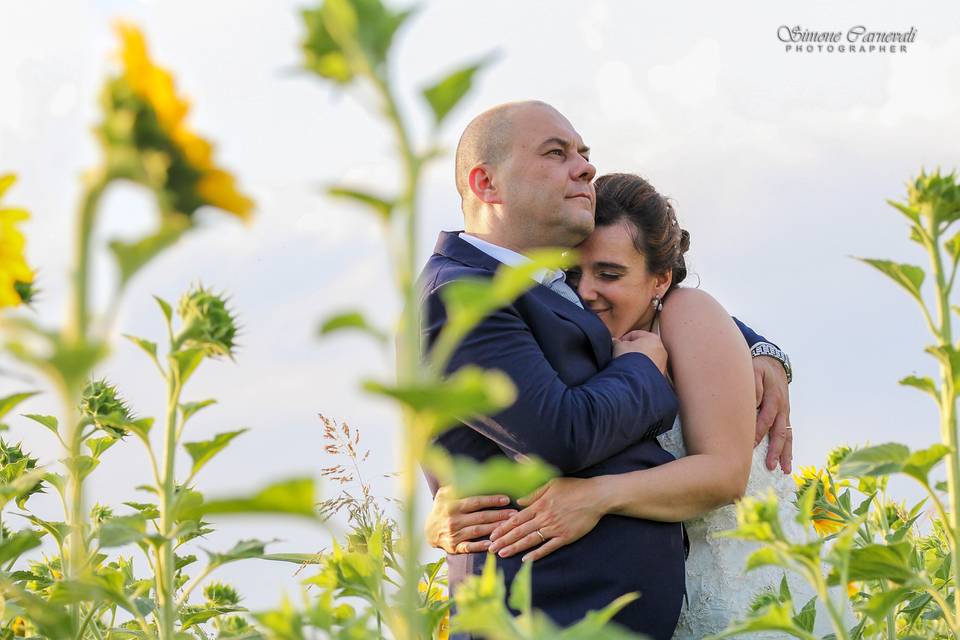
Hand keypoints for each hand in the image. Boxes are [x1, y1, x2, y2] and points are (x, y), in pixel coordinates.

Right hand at [424, 486, 515, 553]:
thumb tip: (470, 473)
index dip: (491, 500)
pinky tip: (492, 544)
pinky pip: (469, 547)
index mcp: (451, 504)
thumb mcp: (444, 493)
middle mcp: (453, 519)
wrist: (428, 530)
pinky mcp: (454, 547)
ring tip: (509, 526)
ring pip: (478, 531)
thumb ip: (457, 484)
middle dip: (499, 515)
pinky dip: (480, 546)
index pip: (475, 501)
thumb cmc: (442, 508)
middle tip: (514, 514)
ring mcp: (453, 534)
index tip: (506, 499)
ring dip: (495, 528)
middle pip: (480, 517)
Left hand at [487, 477, 604, 562]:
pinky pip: (548, 547)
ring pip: (531, 540)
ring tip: (502, 554)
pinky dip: (537, 554)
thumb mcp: (552, 483)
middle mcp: (544, 517)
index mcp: (540, 504)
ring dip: (515, 548)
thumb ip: (534, 493)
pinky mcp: (566, 537)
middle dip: (503, 540)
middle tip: (490, 548)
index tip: (492, 534)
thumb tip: (518, 501)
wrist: (596, 496)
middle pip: (519, 531)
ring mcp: (555, 528)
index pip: (516, 518)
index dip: (503, 527)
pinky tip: (526, 560)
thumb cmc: (574, 487)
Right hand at [613, 329, 667, 374]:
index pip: (635, 334)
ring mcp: (663, 364)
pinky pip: (648, 370)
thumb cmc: (630, 359)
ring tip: (627, 366)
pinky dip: (641, 371)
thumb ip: (617, 342)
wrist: (637, 379)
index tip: (616, 345)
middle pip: (643, 346)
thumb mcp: (618, 346)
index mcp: (653, 338)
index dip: (623, 339)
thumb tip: (615, 342)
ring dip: (637, 361)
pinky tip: (633, 373)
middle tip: (621, 354)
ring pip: (647, 359)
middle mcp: (661, 349)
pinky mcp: (660, 375)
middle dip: (632, 350)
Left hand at [753, 355, 791, 473]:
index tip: (750, 446)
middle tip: (770, 466)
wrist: (772, 362)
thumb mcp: (754, 371)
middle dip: (775, 450)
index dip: (758, 433)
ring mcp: (785, 413)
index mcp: (774, 398)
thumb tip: (753, 402)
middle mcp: (782, 408)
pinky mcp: (785, 416)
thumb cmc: (758, 368)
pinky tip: (787, 461)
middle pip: (779, 432)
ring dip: (785, 453)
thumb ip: (754, 385)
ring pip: (787, 435)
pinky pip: (788, 433)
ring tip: (784, 470)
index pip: (765, 419)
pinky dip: (788, 448)